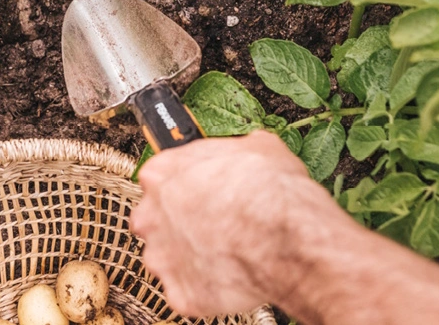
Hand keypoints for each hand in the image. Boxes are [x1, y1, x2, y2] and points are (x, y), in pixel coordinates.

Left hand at [129, 131, 349, 316]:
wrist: (287, 235)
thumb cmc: (271, 190)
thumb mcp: (257, 146)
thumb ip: (232, 152)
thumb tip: (244, 152)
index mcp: (161, 173)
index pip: (161, 178)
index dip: (186, 186)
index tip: (201, 192)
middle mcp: (151, 215)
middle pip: (156, 220)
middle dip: (180, 224)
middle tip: (213, 224)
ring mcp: (163, 257)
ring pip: (168, 258)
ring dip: (190, 257)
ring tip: (225, 253)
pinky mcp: (180, 293)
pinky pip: (188, 291)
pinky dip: (206, 288)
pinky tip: (230, 276)